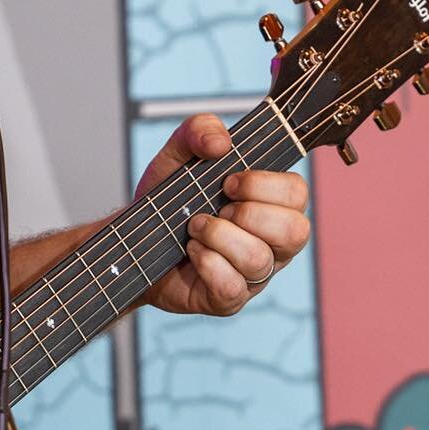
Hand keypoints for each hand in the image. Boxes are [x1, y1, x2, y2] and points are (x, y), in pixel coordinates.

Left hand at [136, 113, 309, 315]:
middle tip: (214, 208)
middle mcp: (273, 242)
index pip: (298, 194)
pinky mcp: (228, 299)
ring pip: (259, 260)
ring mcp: (254, 275)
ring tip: (194, 228)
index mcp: (274, 205)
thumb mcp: (178, 154)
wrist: (131, 241)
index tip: (227, 181)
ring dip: (219, 237)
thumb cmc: (167, 200)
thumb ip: (199, 129)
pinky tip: (191, 252)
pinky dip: (207, 264)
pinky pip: (232, 287)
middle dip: (247, 214)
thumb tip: (222, 142)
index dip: (263, 185)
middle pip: (295, 231)